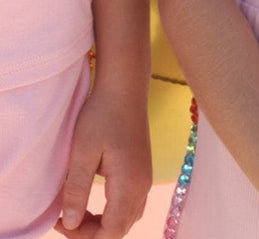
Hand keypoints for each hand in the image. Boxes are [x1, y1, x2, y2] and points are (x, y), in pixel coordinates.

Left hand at [54, 86, 151, 238]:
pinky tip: (94, 203)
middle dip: (91, 233)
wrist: (125, 89)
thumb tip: (70, 224)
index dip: (84, 237)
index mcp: (129, 184)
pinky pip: (130, 206)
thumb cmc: (102, 115)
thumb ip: (77, 191)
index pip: (111, 232)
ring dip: (102, 224)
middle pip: (119, 229)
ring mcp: (145, 178)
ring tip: (76, 211)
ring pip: (126, 219)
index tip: (60, 223)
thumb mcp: (82, 152)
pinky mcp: (142, 171)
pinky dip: (112, 213)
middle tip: (63, 218)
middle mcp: (142, 185)